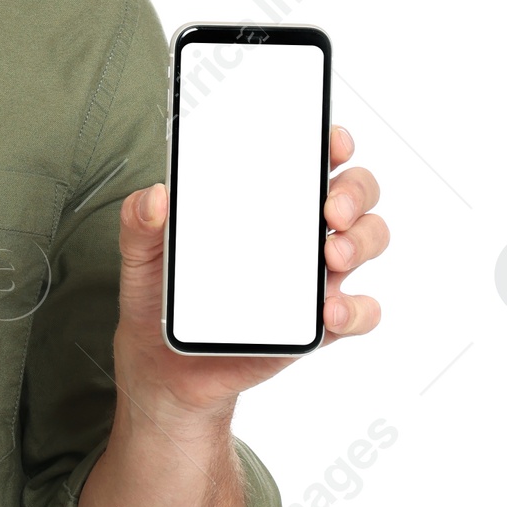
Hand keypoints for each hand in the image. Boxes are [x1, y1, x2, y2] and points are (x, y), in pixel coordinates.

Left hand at [111, 124, 387, 425]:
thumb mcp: (141, 253)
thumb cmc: (162, 296)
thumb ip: (139, 221)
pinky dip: (356, 309)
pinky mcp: (314, 323)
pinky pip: (358, 312)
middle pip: (354, 193)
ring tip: (332, 254)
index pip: (307, 158)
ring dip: (361, 241)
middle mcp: (295, 232)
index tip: (331, 142)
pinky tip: (330, 310)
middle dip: (353, 191)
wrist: (163, 364)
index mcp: (260, 202)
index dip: (330, 142)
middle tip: (330, 208)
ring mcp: (310, 276)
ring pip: (366, 241)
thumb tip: (155, 197)